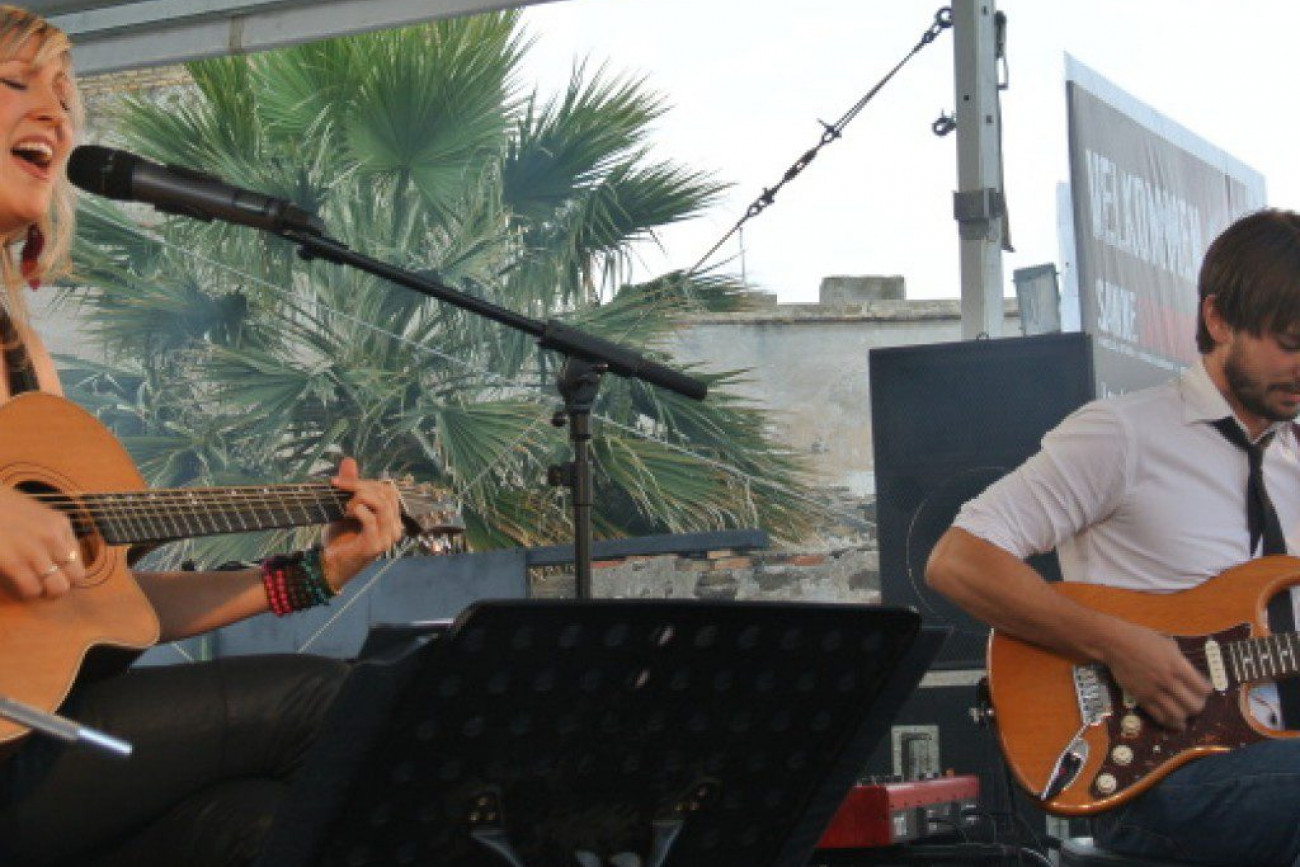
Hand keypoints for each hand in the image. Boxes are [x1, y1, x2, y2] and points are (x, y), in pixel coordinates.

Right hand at [0, 487, 84, 600]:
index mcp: (61, 524)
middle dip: (62, 585)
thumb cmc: (2, 508)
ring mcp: (35, 549)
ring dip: (46, 592)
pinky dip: (27, 593)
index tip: (55, 574)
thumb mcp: (36, 515)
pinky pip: (32, 589)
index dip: (68, 572)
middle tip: (47, 585)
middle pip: (76, 576)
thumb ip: (51, 533)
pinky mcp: (14, 562)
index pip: (80, 559)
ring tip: (33, 587)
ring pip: (58, 587)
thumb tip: (63, 559)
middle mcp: (53, 536)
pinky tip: (19, 586)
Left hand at [320, 458, 402, 590]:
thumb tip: (350, 460)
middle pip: (386, 493)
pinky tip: (345, 514)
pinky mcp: (375, 545)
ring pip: (381, 503)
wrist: (330, 566)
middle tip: (339, 487)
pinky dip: (356, 511)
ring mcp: (387, 537)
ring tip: (344, 504)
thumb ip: (351, 486)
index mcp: (391, 518)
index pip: (387, 490)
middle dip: (360, 486)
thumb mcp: (344, 507)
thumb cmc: (340, 539)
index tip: (338, 481)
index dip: (364, 482)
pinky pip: (370, 518)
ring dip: (359, 497)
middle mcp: (394, 527)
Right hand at [1102, 619, 1211, 731]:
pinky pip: (1159, 716)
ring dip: (1185, 716)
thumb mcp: (1168, 645)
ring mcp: (1154, 691)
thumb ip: (1180, 661)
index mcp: (1177, 666)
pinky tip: (1174, 722)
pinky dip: (1170, 722)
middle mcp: (1168, 681)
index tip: (1204, 690)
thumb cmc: (1142, 639)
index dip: (1206, 691)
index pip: (1202, 688)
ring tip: (1185, 713)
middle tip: (1196, 702)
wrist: (1115, 644)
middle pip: (1193, 706)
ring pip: (1177, 715)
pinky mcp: (1141, 698)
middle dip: (1198, 706)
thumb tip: (1189, 674)